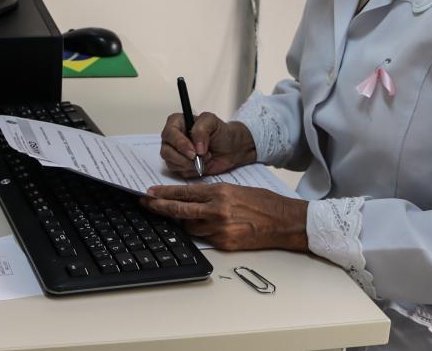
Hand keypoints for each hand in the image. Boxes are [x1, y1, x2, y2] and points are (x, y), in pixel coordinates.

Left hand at [140, 183, 307, 251]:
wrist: (285, 221)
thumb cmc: (264, 202)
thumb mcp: (235, 189)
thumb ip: (212, 193)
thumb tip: (190, 197)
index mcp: (220, 193)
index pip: (183, 193)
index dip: (164, 193)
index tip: (149, 193)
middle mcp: (217, 211)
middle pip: (180, 211)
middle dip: (160, 207)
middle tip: (146, 204)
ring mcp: (220, 229)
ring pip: (189, 226)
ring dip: (181, 221)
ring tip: (173, 216)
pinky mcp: (225, 244)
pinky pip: (204, 238)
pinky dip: (198, 232)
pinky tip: (197, 227)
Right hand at [160, 112, 255, 177]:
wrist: (231, 149)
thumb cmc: (221, 132)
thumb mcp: (212, 122)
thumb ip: (201, 129)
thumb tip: (196, 147)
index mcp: (176, 123)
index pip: (169, 133)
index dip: (179, 144)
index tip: (193, 152)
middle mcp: (172, 138)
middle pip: (166, 151)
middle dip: (183, 158)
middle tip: (197, 159)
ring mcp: (174, 152)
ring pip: (171, 163)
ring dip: (188, 165)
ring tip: (204, 159)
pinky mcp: (179, 165)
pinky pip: (178, 172)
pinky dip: (191, 171)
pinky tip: (202, 165)